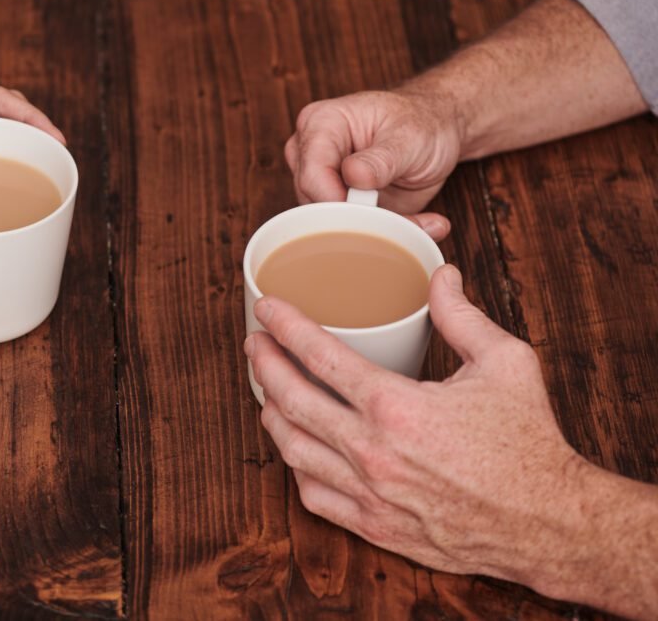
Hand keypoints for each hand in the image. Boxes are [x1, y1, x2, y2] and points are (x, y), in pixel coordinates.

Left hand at [243, 265, 588, 593]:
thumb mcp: (505, 363)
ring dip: (271, 414)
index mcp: (396, 406)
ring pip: (293, 450)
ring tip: (266, 390)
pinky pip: (313, 495)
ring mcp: (368, 493)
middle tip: (255, 343)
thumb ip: (461, 315)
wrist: (548, 522)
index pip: (319, 355)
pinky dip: (296, 467)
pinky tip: (296, 447)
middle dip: (263, 365)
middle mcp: (372, 451)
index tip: (267, 309)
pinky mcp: (374, 526)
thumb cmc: (529, 444)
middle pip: (291, 400)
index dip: (285, 326)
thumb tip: (440, 276)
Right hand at [286, 90, 462, 240]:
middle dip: (357, 219)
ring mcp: (321, 180)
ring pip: (328, 223)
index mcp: (321, 123)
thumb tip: (353, 176)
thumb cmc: (421, 123)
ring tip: (412, 220)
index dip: (337, 200)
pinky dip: (380, 234)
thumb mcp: (409, 137)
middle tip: (401, 220)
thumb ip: (381, 159)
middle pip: (314, 203)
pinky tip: (411, 224)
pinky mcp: (336, 203)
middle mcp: (311, 152)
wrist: (437, 133)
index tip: (371, 211)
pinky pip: (346, 231)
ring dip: (373, 229)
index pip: (311, 174)